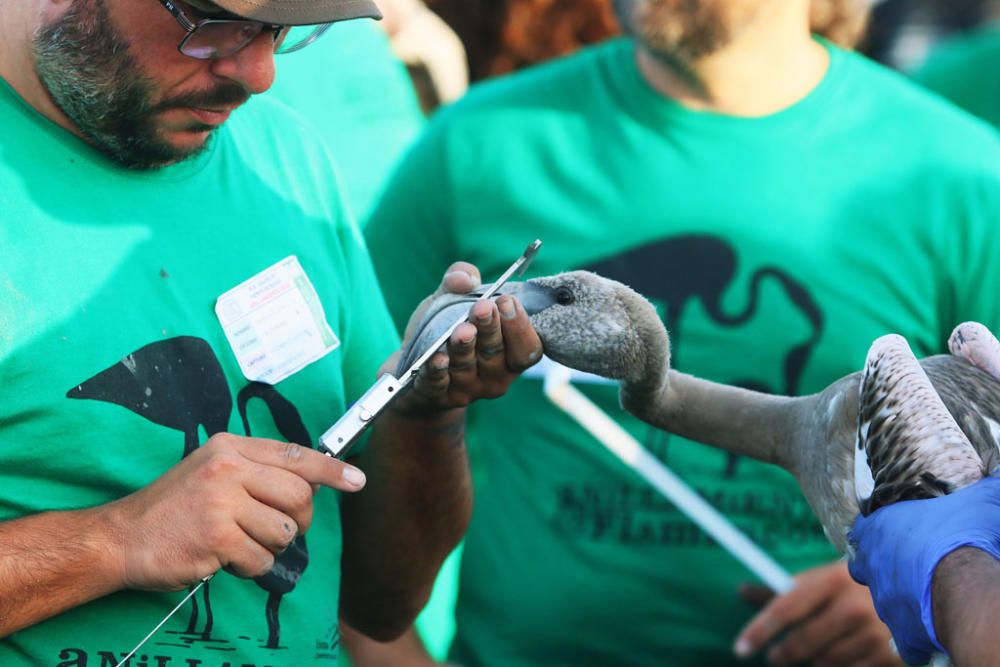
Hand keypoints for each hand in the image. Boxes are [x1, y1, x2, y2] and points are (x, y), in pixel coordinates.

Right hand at [105, 434, 366, 590]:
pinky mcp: (217, 538)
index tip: (356, 480)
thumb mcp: (214, 470)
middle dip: (299, 520)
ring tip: (239, 540)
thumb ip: (259, 471)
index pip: (297, 455)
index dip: (332, 471)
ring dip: (269, 545)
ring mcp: (222, 502)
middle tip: (277, 528)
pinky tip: (224, 557)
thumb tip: (315, 483)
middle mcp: (229, 469)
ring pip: (284, 531)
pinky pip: (261, 560)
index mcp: (232, 447)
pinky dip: (249, 567)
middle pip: (300, 496)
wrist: (123, 536)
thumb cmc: (175, 506)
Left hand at [386, 261, 542, 414]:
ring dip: (465, 348)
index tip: (506, 301)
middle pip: (496, 354)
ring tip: (461, 330)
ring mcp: (466, 389)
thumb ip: (460, 280)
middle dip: (491, 329)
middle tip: (484, 308)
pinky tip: (436, 357)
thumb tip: (464, 277)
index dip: (520, 327)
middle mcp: (494, 376)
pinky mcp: (437, 397)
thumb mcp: (451, 300)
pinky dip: (437, 371)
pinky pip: (438, 384)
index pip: (527, 348)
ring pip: (467, 367)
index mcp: (509, 354)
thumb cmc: (444, 330)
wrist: (413, 369)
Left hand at [735, 561, 899, 665]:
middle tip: (774, 657)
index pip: (785, 609)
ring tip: (814, 651)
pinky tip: (840, 656)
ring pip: (823, 663)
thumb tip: (741, 591)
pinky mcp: (890, 658)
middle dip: (781, 655)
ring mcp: (874, 635)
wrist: (914, 592)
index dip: (759, 631)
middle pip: (802, 644)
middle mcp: (853, 608)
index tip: (740, 648)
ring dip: (812, 661)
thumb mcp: (821, 579)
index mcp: (832, 580)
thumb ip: (783, 590)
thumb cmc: (852, 586)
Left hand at [848, 475, 999, 664]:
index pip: (861, 528)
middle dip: (885, 567)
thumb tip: (999, 471)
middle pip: (866, 567)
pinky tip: (937, 629)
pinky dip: (921, 637)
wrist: (967, 584)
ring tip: (930, 594)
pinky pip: (908, 639)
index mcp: (878, 529)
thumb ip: (984, 486)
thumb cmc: (965, 535)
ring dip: (904, 599)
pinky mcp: (903, 632)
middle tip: (913, 566)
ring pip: (886, 602)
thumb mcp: (979, 499)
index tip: (892, 533)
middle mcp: (873, 565)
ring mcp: (885, 601)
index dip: (875, 531)